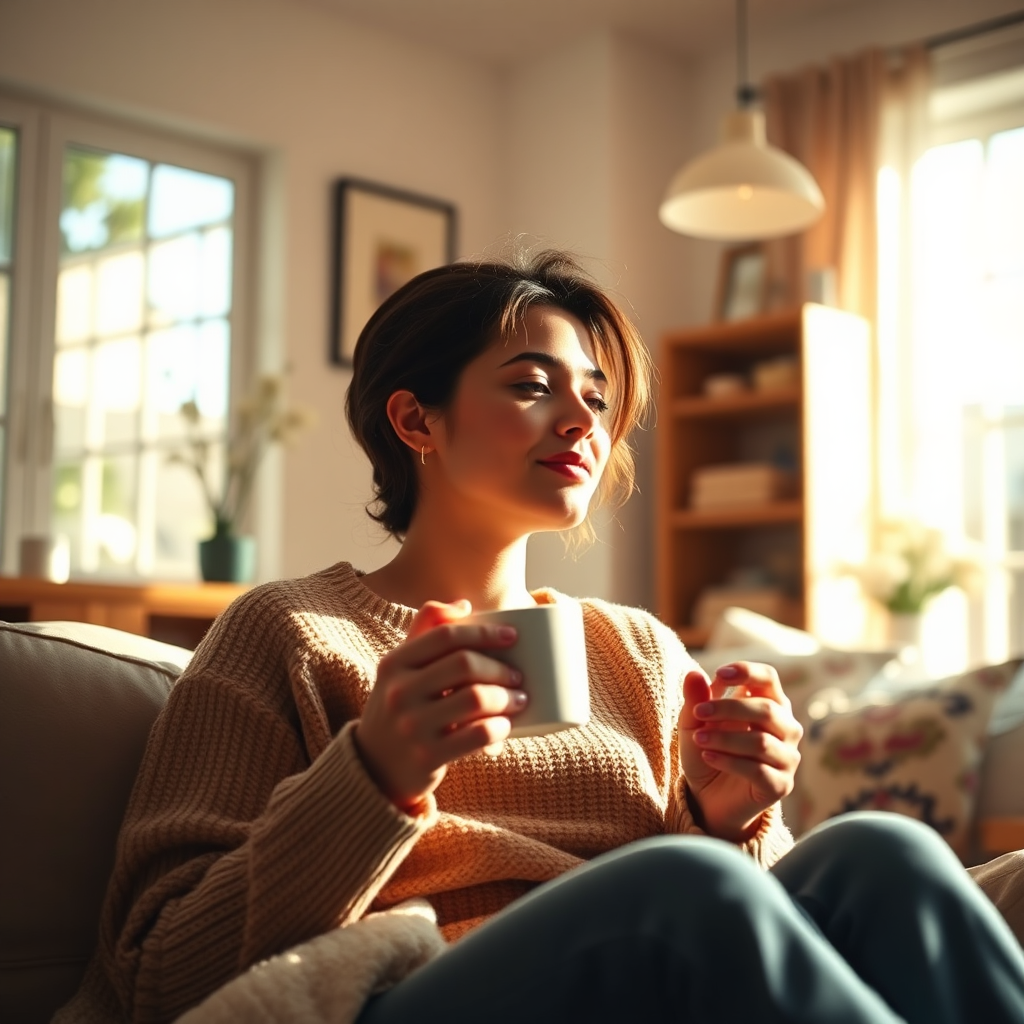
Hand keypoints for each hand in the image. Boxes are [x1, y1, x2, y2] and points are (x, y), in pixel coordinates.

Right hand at [353, 600, 526, 812]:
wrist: (374, 766)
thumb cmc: (399, 707)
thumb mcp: (399, 668)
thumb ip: (425, 631)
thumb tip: (463, 605)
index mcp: (394, 663)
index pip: (445, 634)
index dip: (483, 632)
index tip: (511, 636)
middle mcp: (399, 691)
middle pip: (464, 664)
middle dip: (499, 668)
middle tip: (517, 676)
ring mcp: (412, 726)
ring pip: (476, 699)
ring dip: (506, 697)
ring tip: (519, 700)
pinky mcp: (427, 756)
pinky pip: (477, 736)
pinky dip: (499, 728)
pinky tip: (506, 726)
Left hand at [678, 662, 801, 842]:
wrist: (707, 796)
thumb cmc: (706, 749)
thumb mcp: (693, 723)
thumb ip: (695, 699)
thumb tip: (693, 673)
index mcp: (769, 703)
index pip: (769, 678)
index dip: (748, 672)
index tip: (719, 674)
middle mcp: (786, 728)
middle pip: (767, 709)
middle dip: (729, 708)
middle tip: (698, 712)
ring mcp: (787, 757)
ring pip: (762, 742)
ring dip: (725, 738)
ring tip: (699, 739)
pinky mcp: (781, 785)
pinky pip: (758, 770)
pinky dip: (729, 761)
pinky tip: (708, 756)